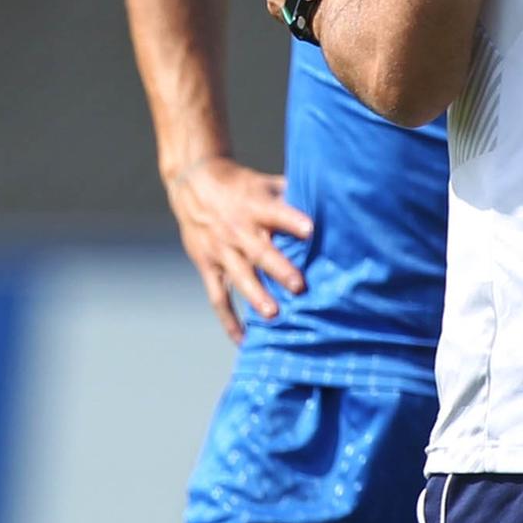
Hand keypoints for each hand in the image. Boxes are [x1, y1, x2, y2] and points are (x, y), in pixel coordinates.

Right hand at [163, 153, 312, 341]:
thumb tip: (329, 201)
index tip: (310, 230)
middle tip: (299, 286)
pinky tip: (243, 340)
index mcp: (255, 206)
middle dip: (279, 269)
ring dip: (256, 296)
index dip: (292, 221)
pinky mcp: (208, 266)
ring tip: (273, 315)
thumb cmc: (239, 185)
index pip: (276, 213)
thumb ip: (290, 195)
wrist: (192, 183)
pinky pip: (218, 296)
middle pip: (259, 251)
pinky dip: (229, 319)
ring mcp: (221, 251)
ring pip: (239, 276)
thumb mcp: (263, 184)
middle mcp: (238, 230)